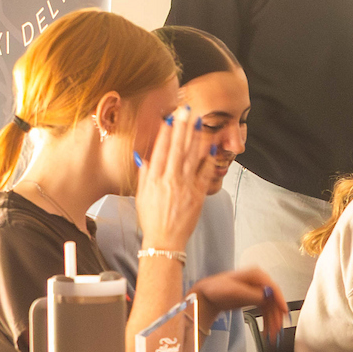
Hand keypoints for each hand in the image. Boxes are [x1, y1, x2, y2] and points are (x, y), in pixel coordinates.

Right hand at [135, 106, 212, 252]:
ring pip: (191, 156)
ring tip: (198, 122)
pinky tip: (210, 145)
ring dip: (195, 137)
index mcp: (155, 178)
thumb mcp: (142, 195)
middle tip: (184, 111)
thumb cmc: (152, 219)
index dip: (165, 133)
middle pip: (176, 148)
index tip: (168, 118)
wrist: (165, 240)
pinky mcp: (198, 193)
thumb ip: (145, 175)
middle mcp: (170, 179)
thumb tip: (146, 157)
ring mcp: (185, 185)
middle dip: (181, 127)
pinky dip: (208, 158)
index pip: (160, 150)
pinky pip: (205, 172)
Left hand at [190, 268, 287, 339]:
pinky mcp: (255, 298)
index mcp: (257, 275)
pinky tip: (267, 330)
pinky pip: (265, 310)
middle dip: (276, 316)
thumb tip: (268, 296)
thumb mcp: (235, 291)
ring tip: (272, 335)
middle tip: (276, 330)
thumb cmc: (217, 289)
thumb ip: (253, 294)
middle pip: (273, 300)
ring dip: (272, 321)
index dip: (280, 301)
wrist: (207, 295)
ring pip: (271, 307)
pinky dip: (267, 320)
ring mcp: (258, 290)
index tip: (284, 313)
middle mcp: (260, 282)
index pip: (273, 288)